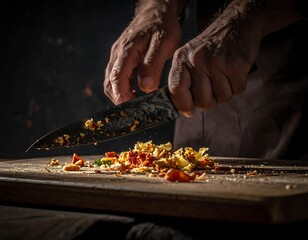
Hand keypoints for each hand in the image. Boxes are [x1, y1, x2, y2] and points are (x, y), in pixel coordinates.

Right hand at [104, 0, 185, 104]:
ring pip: (110, 81)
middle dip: (119, 99)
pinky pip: (115, 76)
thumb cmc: (162, 26)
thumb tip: (145, 87)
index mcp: (127, 50)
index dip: (121, 95)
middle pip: (109, 82)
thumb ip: (153, 64)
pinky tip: (133, 93)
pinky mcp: (120, 58)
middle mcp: (118, 54)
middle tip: (134, 112)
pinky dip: (121, 88)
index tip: (129, 109)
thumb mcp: (163, 43)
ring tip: (135, 105)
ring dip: (119, 95)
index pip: (117, 77)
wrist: (156, 11)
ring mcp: (117, 56)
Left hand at [168, 0, 301, 116]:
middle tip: (213, 89)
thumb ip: (183, 82)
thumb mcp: (189, 58)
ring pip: (221, 98)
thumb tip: (185, 110)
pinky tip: (234, 73)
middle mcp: (196, 60)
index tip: (189, 110)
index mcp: (181, 59)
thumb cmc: (211, 48)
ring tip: (224, 76)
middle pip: (202, 101)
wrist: (236, 25)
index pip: (176, 90)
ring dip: (225, 93)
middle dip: (210, 101)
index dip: (183, 105)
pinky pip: (237, 91)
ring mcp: (216, 62)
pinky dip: (238, 86)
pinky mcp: (236, 64)